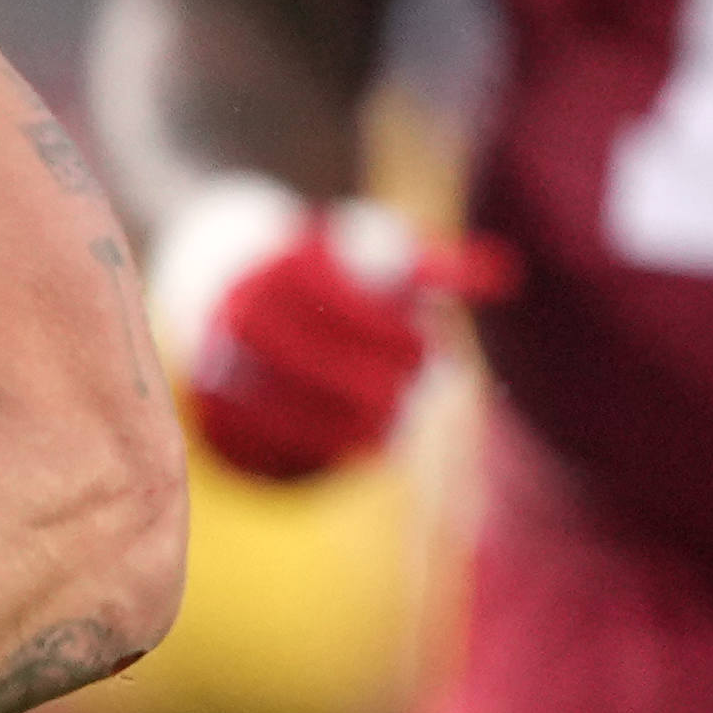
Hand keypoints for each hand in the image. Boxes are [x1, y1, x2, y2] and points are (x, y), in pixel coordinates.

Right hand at [152, 178, 496, 486]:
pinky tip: (342, 458)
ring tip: (386, 437)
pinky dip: (305, 460)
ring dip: (346, 434)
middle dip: (375, 389)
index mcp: (277, 265)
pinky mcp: (207, 413)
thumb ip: (428, 267)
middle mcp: (236, 313)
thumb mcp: (364, 253)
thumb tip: (505, 275)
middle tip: (408, 399)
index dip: (396, 337)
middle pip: (318, 367)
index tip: (430, 351)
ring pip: (289, 417)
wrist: (212, 277)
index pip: (345, 307)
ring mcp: (214, 366)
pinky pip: (260, 450)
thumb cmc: (315, 269)